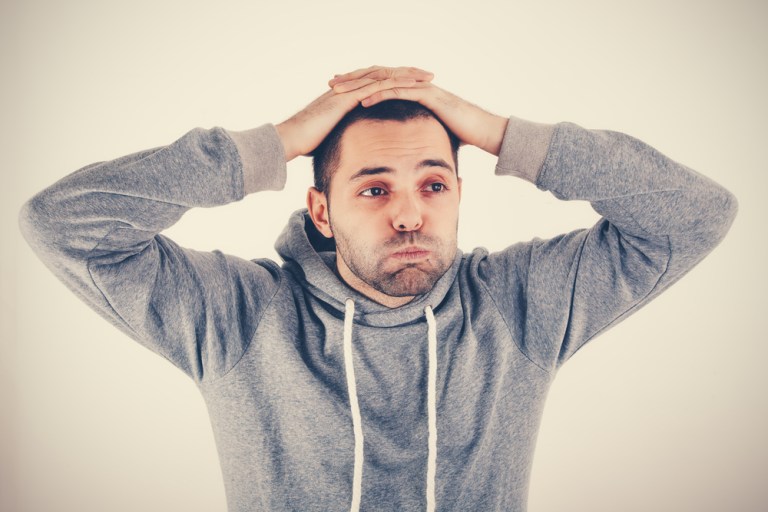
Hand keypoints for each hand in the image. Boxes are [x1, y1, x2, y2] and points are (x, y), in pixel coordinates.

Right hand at [276, 66, 433, 160]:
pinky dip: (393, 83)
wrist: (289, 139)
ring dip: (406, 75)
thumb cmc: (306, 143)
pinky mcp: (346, 97)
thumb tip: (353, 147)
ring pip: (382, 76)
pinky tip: (410, 84)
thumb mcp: (332, 137)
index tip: (416, 86)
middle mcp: (348, 89)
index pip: (377, 84)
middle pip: (383, 74)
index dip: (397, 83)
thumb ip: (344, 136)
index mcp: (347, 96)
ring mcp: (347, 91)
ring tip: (427, 76)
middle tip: (429, 74)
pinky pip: (373, 86)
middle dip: (407, 73)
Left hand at [330, 66, 508, 155]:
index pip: (378, 84)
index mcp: (411, 92)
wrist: (485, 131)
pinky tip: (362, 101)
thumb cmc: (460, 135)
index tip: (336, 92)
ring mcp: (421, 87)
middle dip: (352, 80)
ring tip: (339, 91)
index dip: (357, 87)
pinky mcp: (428, 94)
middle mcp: (414, 85)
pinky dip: (380, 94)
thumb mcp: (428, 133)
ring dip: (359, 85)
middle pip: (376, 77)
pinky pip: (399, 91)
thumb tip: (399, 148)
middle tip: (330, 83)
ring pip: (384, 81)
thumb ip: (413, 134)